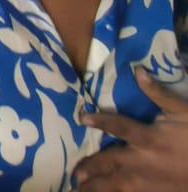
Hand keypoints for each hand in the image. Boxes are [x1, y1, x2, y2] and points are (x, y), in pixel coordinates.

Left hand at [76, 72, 187, 188]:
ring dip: (97, 187)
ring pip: (116, 185)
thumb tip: (139, 71)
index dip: (99, 121)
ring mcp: (149, 182)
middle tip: (74, 174)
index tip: (81, 118)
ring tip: (80, 189)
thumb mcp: (185, 112)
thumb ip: (159, 94)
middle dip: (90, 167)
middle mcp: (143, 161)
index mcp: (149, 138)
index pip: (117, 126)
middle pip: (109, 163)